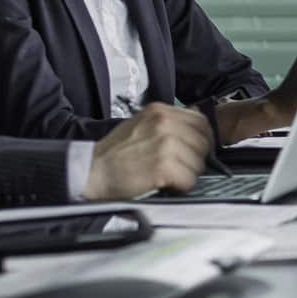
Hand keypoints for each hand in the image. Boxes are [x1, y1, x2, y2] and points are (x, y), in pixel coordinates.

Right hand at [85, 103, 211, 198]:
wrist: (93, 171)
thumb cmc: (116, 153)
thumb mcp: (141, 124)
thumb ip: (169, 122)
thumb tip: (198, 119)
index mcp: (160, 111)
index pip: (200, 121)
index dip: (203, 139)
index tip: (197, 150)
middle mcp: (164, 123)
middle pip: (203, 143)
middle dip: (196, 159)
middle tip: (180, 168)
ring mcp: (165, 144)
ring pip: (198, 163)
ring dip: (188, 174)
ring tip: (169, 176)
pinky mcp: (163, 166)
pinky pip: (189, 180)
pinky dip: (181, 186)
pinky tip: (167, 184)